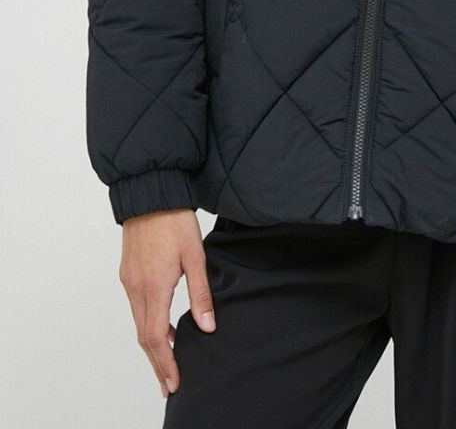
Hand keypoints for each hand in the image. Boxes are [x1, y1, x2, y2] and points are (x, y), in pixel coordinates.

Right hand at [118, 208, 215, 398]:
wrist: (151, 192)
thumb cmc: (175, 220)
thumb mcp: (195, 255)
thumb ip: (201, 293)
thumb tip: (207, 326)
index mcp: (154, 286)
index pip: (154, 338)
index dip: (165, 363)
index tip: (173, 383)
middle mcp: (136, 287)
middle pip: (143, 336)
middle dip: (157, 362)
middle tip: (169, 384)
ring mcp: (129, 280)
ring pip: (138, 322)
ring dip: (152, 344)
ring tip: (169, 360)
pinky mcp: (128, 272)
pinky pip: (136, 307)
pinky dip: (148, 323)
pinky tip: (163, 327)